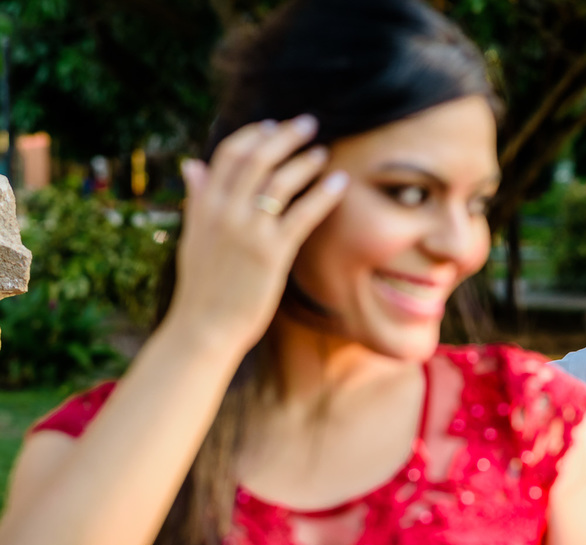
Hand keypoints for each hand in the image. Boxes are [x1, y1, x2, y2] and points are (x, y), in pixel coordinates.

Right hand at [167, 115, 348, 353]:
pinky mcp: (271, 252)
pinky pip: (302, 213)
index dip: (254, 134)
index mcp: (204, 205)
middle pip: (257, 158)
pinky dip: (323, 194)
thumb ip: (197, 199)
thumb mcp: (193, 237)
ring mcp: (248, 231)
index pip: (228, 154)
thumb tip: (192, 165)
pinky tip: (340, 182)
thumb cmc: (203, 287)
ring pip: (280, 181)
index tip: (273, 125)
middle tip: (309, 123)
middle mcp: (224, 211)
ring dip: (305, 161)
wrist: (205, 326)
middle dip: (285, 136)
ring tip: (323, 152)